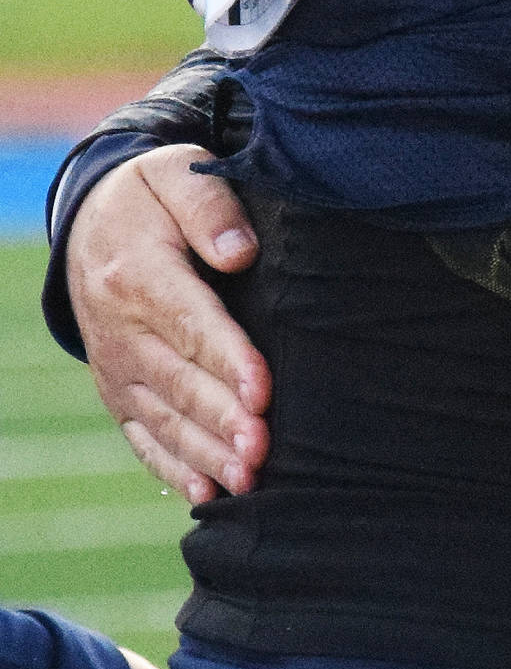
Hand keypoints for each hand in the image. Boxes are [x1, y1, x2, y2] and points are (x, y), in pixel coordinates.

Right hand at [68, 147, 270, 502]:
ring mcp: (117, 367)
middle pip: (178, 381)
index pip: (189, 324)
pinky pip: (142, 435)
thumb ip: (210, 207)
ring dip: (206, 451)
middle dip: (222, 419)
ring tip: (249, 478)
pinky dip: (172, 466)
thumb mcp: (176, 175)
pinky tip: (205, 493)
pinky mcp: (119, 390)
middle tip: (263, 449)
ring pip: (164, 417)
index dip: (227, 359)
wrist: (90, 222)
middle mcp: (121, 330)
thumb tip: (241, 252)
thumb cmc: (152, 196)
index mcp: (138, 275)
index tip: (263, 390)